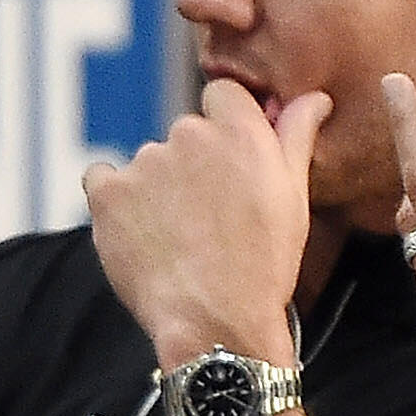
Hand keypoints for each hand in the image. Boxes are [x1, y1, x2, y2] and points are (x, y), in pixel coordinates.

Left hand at [85, 79, 332, 368]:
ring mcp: (144, 163)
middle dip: (192, 166)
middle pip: (184, 135)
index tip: (227, 165)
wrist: (214, 321)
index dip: (224, 126)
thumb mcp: (294, 197)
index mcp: (240, 131)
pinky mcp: (107, 193)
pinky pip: (102, 178)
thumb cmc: (263, 264)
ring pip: (148, 163)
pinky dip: (114, 198)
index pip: (222, 94)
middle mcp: (189, 136)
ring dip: (157, 188)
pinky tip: (135, 230)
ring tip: (177, 238)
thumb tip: (314, 97)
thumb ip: (296, 137)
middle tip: (206, 217)